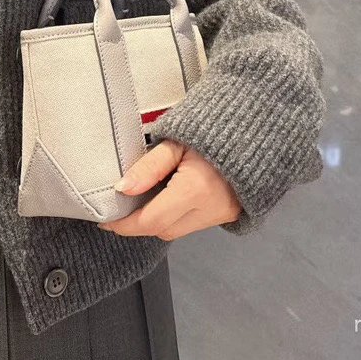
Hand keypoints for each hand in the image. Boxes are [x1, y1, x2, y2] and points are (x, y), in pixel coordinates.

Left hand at [96, 138, 242, 239]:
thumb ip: (148, 167)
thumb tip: (122, 189)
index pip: (151, 221)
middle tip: (125, 207)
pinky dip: (177, 216)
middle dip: (141, 223)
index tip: (108, 220)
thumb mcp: (174, 141)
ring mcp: (222, 214)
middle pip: (163, 230)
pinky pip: (194, 224)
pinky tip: (172, 197)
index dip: (125, 225)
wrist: (252, 128)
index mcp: (195, 189)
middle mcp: (210, 208)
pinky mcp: (229, 214)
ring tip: (148, 198)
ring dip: (160, 220)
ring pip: (178, 231)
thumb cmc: (211, 129)